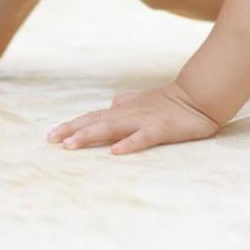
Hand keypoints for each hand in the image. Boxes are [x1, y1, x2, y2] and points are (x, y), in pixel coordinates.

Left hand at [47, 82, 220, 154]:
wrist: (198, 97)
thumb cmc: (169, 102)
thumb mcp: (142, 102)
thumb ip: (125, 103)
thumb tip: (110, 105)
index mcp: (123, 110)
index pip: (92, 117)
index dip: (72, 125)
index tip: (51, 135)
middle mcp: (128, 114)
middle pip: (95, 122)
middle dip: (72, 131)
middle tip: (51, 141)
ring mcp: (144, 120)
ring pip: (112, 128)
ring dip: (90, 135)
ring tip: (71, 145)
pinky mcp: (161, 129)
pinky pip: (143, 137)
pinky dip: (129, 143)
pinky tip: (115, 152)